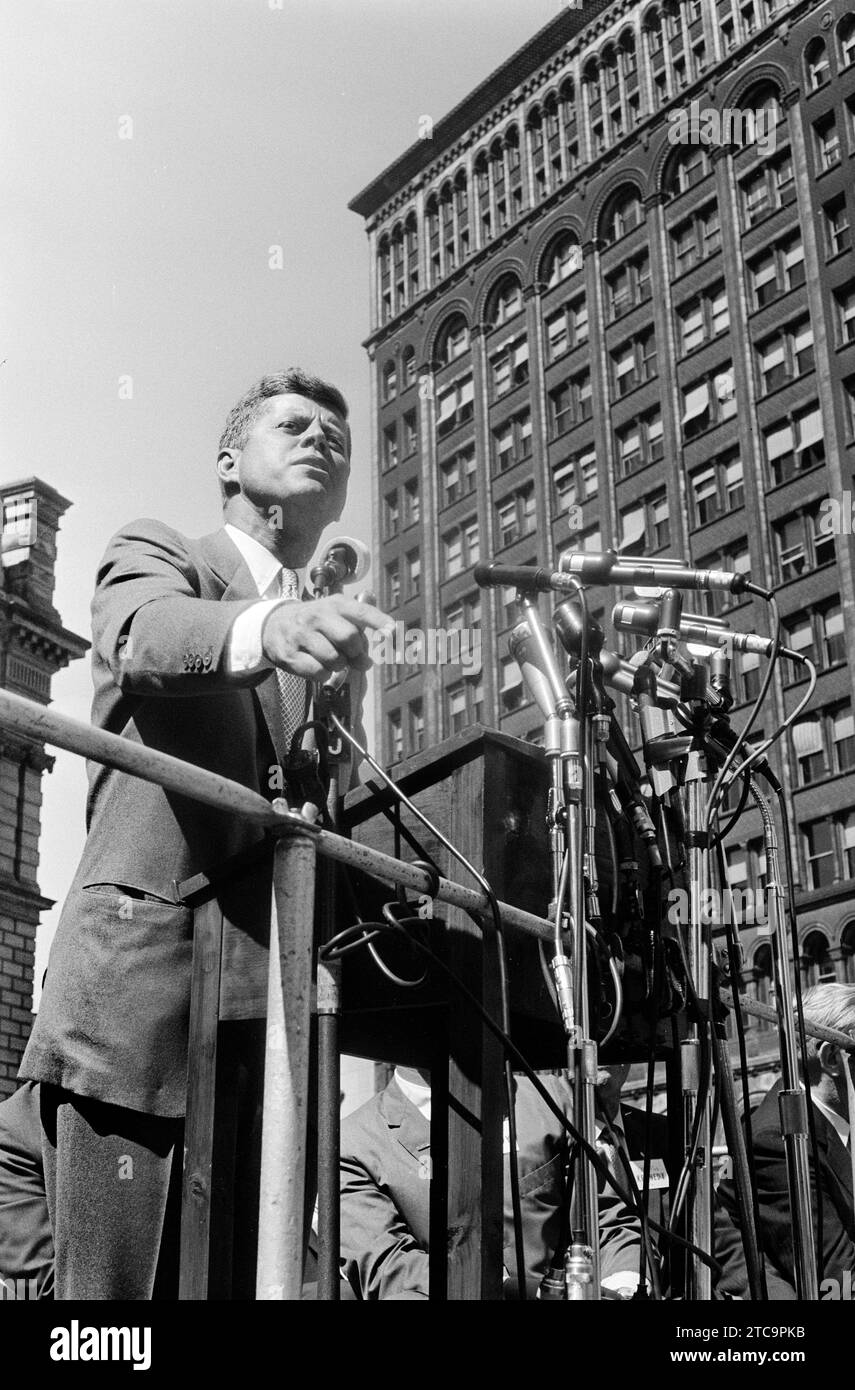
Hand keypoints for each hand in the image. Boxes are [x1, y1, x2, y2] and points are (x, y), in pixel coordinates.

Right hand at [261, 593, 392, 680]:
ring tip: (333, 659)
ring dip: (339, 665)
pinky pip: (317, 672)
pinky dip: (324, 674)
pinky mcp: (290, 655)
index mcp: (335, 605)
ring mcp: (302, 635)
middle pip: (349, 637)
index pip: (361, 611)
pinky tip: (318, 666)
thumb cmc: (315, 622)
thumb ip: (361, 624)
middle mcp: (317, 616)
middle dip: (357, 653)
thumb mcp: (335, 612)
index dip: (380, 622)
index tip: (394, 632)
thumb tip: (381, 643)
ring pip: (334, 658)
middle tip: (356, 658)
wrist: (272, 624)